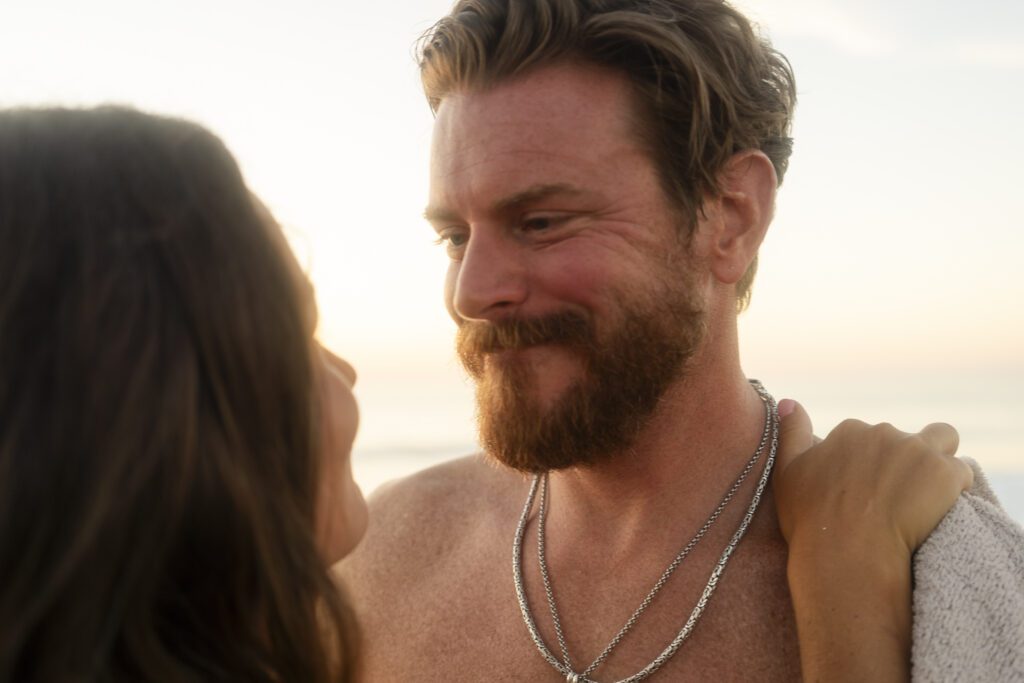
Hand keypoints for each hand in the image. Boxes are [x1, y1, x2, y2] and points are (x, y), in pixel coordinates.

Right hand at [774, 399, 971, 555]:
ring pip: (942, 441)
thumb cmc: (812, 520)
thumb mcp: (786, 473)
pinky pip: (961, 471)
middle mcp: (883, 432)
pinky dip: (955, 487)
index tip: (867, 488)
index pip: (868, 436)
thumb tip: (789, 401)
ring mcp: (916, 450)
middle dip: (903, 462)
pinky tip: (942, 509)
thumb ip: (791, 433)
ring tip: (929, 492)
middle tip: (895, 498)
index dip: (870, 461)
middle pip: (903, 439)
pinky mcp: (945, 473)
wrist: (848, 554)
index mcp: (848, 431)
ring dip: (937, 460)